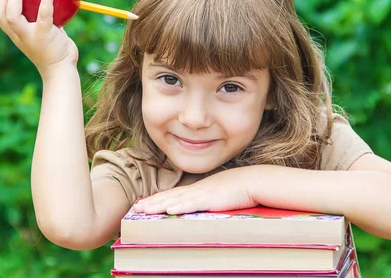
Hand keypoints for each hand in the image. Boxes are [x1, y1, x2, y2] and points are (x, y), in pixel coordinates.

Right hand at [0, 0, 78, 76]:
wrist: (60, 70)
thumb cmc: (53, 51)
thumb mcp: (41, 34)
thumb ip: (40, 20)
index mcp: (16, 34)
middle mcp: (19, 35)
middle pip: (1, 14)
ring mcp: (30, 36)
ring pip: (13, 15)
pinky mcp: (45, 35)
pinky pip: (43, 15)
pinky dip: (45, 1)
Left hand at [133, 167, 257, 214]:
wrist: (254, 181)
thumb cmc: (241, 188)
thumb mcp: (221, 193)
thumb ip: (211, 199)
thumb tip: (205, 206)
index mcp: (199, 189)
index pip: (175, 194)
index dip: (159, 199)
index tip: (146, 203)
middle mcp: (197, 190)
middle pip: (170, 197)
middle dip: (153, 202)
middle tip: (136, 207)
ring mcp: (202, 194)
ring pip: (176, 200)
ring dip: (159, 205)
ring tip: (144, 209)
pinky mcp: (211, 199)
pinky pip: (192, 204)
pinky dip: (179, 208)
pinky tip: (168, 211)